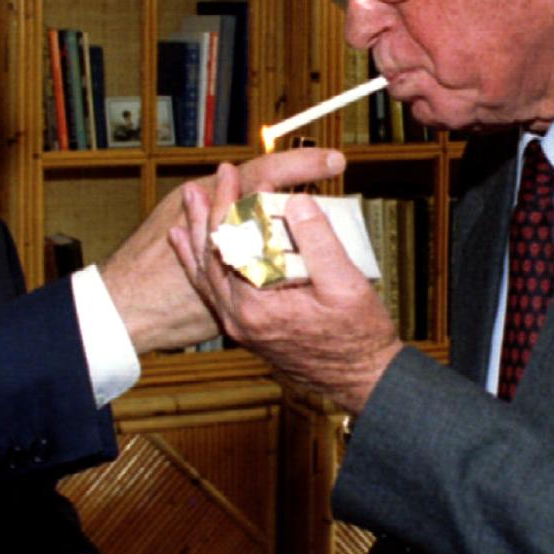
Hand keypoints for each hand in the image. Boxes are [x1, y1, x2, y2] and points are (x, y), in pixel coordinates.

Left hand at [169, 163, 401, 412]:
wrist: (361, 378)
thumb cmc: (358, 336)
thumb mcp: (346, 285)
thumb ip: (319, 242)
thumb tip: (297, 202)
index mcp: (257, 306)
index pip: (230, 244)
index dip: (230, 204)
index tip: (235, 174)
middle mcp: (239, 319)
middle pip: (210, 257)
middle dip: (209, 214)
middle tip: (210, 180)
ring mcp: (240, 326)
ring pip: (206, 274)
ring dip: (198, 236)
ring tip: (191, 204)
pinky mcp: (246, 328)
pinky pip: (214, 291)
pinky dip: (201, 264)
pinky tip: (195, 247)